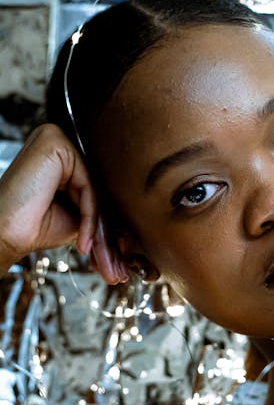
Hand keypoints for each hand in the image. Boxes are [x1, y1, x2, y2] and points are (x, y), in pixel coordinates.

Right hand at [0, 124, 127, 283]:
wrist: (3, 234)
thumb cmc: (33, 226)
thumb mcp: (77, 218)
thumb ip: (100, 211)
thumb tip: (130, 229)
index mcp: (62, 156)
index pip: (96, 187)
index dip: (105, 223)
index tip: (114, 258)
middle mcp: (59, 142)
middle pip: (98, 187)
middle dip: (106, 230)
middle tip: (113, 265)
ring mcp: (56, 138)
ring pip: (95, 188)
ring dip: (99, 227)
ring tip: (97, 256)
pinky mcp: (55, 143)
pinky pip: (88, 185)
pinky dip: (89, 215)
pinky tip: (84, 240)